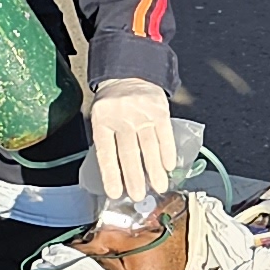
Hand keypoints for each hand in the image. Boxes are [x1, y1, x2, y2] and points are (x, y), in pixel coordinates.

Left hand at [89, 78, 176, 203]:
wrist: (130, 73)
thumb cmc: (114, 103)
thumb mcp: (101, 117)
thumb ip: (106, 140)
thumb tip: (116, 175)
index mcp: (102, 120)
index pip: (106, 153)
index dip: (111, 174)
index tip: (116, 193)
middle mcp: (122, 117)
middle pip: (129, 152)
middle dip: (135, 177)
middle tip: (140, 196)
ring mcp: (142, 113)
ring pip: (149, 147)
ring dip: (154, 170)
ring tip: (159, 187)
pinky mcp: (160, 110)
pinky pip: (165, 135)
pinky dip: (168, 152)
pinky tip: (169, 167)